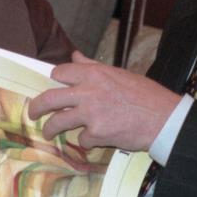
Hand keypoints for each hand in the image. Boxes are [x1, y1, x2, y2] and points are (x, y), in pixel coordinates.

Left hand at [28, 51, 179, 149]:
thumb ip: (93, 67)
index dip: (54, 79)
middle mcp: (88, 92)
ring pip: (57, 122)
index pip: (60, 72)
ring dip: (50, 129)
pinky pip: (81, 140)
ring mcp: (90, 114)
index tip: (52, 85)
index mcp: (94, 74)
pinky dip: (87, 141)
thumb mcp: (119, 74)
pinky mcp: (96, 134)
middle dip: (36, 107)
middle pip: (49, 99)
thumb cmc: (145, 94)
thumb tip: (75, 55)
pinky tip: (96, 138)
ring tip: (49, 132)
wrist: (163, 118)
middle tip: (33, 113)